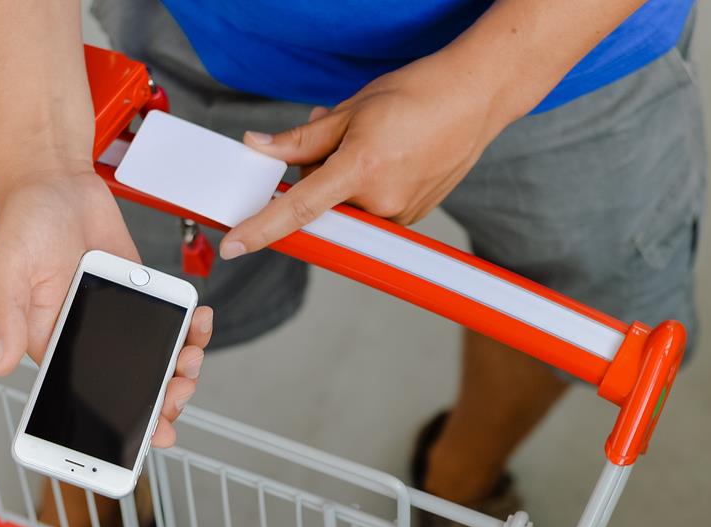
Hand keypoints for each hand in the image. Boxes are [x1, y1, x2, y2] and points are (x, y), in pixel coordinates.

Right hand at [0, 170, 213, 446]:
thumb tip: (1, 364)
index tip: (150, 436)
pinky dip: (192, 327)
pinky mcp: (143, 296)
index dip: (120, 424)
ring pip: (159, 360)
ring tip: (193, 357)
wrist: (56, 183)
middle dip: (163, 400)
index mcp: (55, 346)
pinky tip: (201, 321)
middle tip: (179, 393)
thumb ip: (7, 318)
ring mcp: (120, 320)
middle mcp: (90, 339)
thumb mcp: (7, 271)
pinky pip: (173, 322)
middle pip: (133, 387)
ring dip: (183, 367)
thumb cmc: (23, 226)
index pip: (89, 398)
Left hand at [220, 51, 518, 257]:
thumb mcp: (350, 110)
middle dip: (315, 175)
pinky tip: (387, 154)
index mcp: (360, 170)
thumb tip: (257, 148)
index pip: (298, 209)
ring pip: (344, 206)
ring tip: (368, 139)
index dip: (262, 228)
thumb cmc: (417, 95)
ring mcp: (399, 214)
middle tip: (334, 132)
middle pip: (320, 205)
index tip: (234, 245)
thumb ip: (300, 139)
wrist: (475, 97)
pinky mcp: (413, 217)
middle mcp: (381, 202)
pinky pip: (369, 208)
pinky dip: (365, 185)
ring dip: (341, 178)